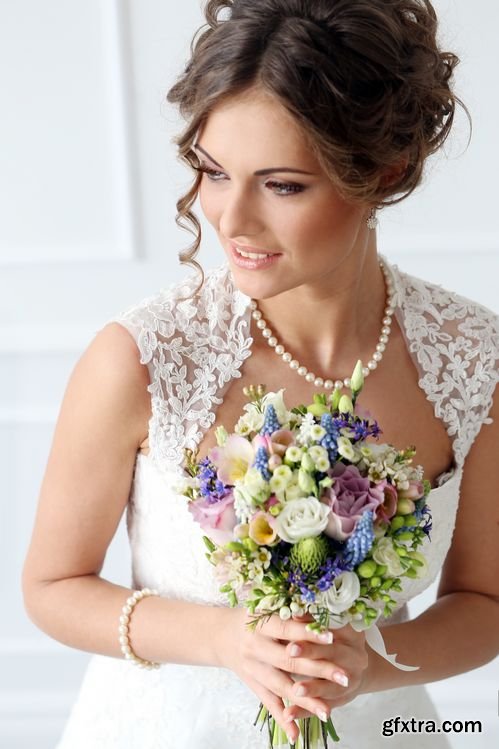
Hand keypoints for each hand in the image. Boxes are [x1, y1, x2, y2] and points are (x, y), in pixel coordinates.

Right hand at [218, 607, 351, 743]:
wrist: (222, 635)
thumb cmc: (254, 619)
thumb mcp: (268, 609)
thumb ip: (291, 615)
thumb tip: (321, 615)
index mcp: (260, 625)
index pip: (287, 630)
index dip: (308, 634)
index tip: (332, 639)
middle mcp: (255, 648)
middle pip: (288, 661)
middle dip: (318, 670)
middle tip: (344, 677)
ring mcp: (253, 669)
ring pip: (281, 686)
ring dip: (305, 701)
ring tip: (327, 712)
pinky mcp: (253, 686)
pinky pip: (268, 704)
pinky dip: (282, 719)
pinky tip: (296, 735)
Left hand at [281, 613, 368, 723]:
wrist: (355, 663)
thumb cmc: (335, 637)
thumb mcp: (330, 625)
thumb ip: (312, 619)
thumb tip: (293, 611)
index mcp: (354, 633)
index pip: (335, 627)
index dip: (316, 625)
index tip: (295, 620)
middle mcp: (357, 657)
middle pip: (333, 654)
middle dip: (311, 652)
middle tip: (290, 650)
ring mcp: (352, 680)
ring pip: (331, 686)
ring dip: (312, 688)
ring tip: (295, 690)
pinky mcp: (343, 699)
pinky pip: (322, 706)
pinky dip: (304, 711)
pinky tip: (288, 714)